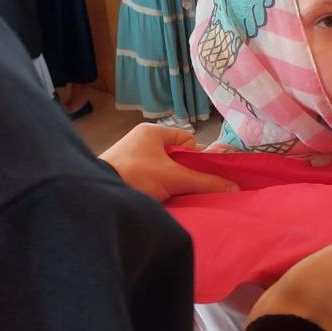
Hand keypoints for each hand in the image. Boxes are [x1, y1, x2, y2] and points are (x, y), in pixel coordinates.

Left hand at [101, 123, 239, 201]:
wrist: (97, 197)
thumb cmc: (135, 175)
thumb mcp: (174, 177)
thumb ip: (205, 181)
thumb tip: (234, 188)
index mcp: (151, 131)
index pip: (187, 141)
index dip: (193, 158)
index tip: (188, 174)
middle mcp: (140, 140)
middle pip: (176, 157)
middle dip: (181, 173)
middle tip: (179, 187)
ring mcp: (130, 157)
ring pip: (163, 170)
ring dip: (168, 183)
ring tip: (166, 195)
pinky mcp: (122, 174)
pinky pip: (149, 179)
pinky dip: (155, 189)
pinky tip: (155, 199)